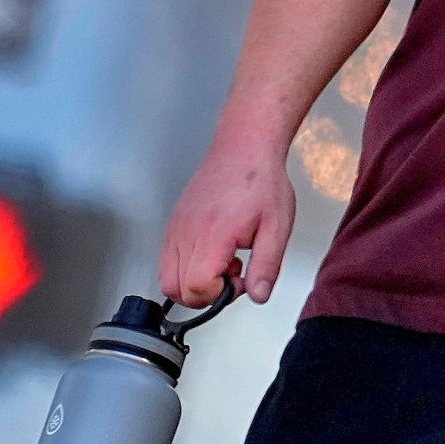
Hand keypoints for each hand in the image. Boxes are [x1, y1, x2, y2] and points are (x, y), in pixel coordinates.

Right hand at [160, 142, 290, 305]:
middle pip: (176, 290)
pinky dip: (185, 268)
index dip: (221, 294)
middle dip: (206, 293)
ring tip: (224, 261)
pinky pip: (166, 261)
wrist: (243, 149)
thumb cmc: (260, 180)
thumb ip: (267, 265)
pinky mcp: (173, 225)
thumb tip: (257, 294)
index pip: (197, 287)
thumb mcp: (277, 226)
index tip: (241, 280)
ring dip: (194, 282)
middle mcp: (186, 233)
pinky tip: (213, 252)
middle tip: (233, 274)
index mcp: (213, 234)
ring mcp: (175, 229)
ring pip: (166, 279)